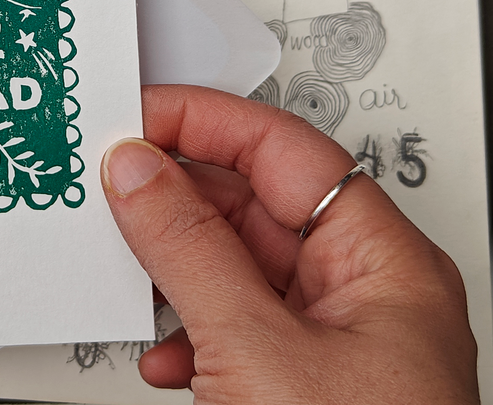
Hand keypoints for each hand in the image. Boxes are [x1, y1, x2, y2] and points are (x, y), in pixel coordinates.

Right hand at [102, 85, 478, 404]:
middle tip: (110, 185)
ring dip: (173, 270)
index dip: (204, 121)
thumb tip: (140, 172)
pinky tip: (163, 356)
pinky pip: (231, 326)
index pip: (284, 149)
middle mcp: (364, 294)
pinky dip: (186, 333)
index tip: (135, 115)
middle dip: (177, 197)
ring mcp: (333, 344)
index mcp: (382, 263)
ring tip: (128, 270)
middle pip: (256, 204)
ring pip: (236, 268)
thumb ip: (190, 251)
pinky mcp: (298, 387)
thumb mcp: (257, 349)